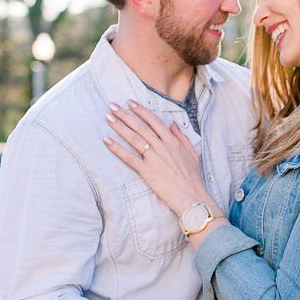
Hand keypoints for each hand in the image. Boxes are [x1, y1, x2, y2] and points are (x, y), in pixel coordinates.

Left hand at [103, 100, 211, 215]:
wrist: (192, 197)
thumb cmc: (193, 179)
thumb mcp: (193, 154)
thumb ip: (182, 138)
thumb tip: (173, 124)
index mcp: (173, 142)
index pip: (155, 121)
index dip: (141, 110)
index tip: (130, 102)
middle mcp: (163, 148)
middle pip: (141, 126)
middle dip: (126, 114)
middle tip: (113, 105)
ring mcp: (155, 159)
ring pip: (134, 139)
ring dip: (120, 127)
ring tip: (108, 118)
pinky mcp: (148, 172)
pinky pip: (130, 158)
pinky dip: (117, 149)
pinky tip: (107, 141)